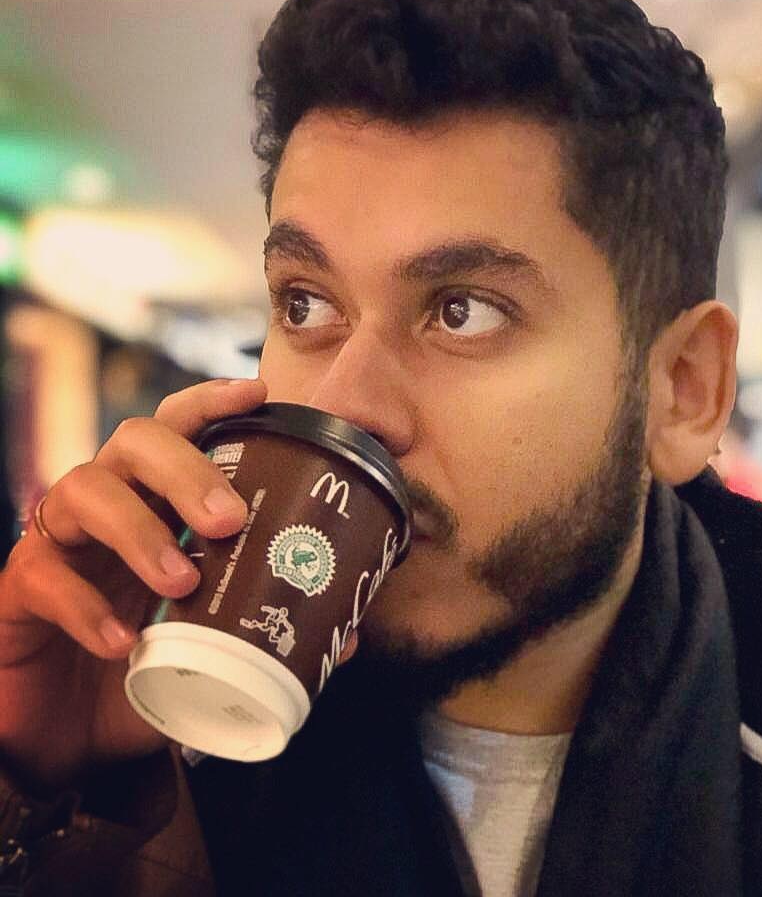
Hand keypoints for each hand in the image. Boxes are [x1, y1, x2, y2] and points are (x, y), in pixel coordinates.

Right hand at [0, 378, 266, 783]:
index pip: (178, 429)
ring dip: (140, 530)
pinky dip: (86, 607)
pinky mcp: (18, 591)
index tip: (257, 395)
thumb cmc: (148, 671)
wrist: (69, 743)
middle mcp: (108, 505)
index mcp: (157, 502)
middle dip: (186, 469)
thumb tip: (350, 635)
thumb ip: (272, 629)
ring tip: (182, 581)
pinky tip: (123, 642)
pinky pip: (43, 576)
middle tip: (230, 521)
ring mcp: (60, 543)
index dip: (212, 402)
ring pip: (84, 491)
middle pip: (135, 440)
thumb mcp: (215, 646)